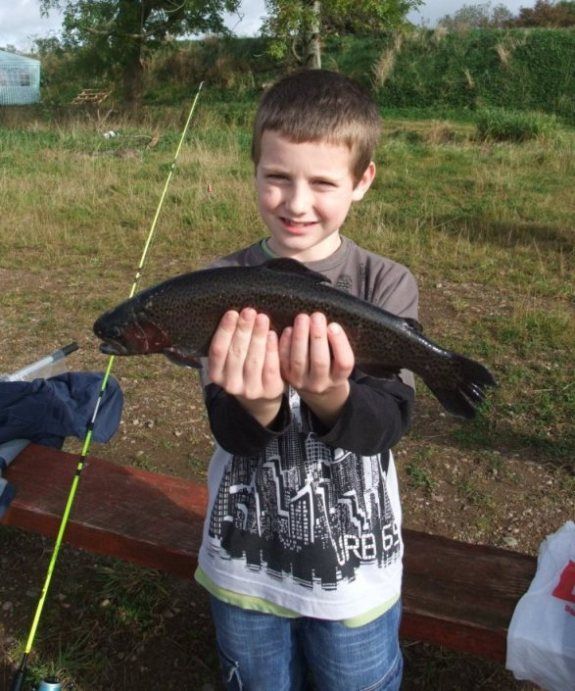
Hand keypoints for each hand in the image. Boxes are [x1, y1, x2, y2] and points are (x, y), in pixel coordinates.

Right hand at [207, 308, 284, 425]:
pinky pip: (270, 366)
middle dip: (243, 330)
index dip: (225, 331)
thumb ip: (230, 342)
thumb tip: (235, 314)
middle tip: (249, 311)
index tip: (232, 313)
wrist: (261, 396)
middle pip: (236, 353)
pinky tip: (272, 334)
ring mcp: (251, 390)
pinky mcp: (269, 390)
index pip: (218, 350)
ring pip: (253, 360)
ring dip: (257, 336)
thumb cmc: (243, 368)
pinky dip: (271, 349)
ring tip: (261, 318)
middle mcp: (231, 385)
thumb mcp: (230, 359)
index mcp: (216, 375)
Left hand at [279, 312, 354, 425]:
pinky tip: (289, 329)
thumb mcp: (339, 360)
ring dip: (300, 336)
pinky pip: (284, 360)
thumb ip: (337, 344)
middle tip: (317, 316)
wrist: (313, 388)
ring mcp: (301, 382)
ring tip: (303, 318)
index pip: (343, 363)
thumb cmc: (329, 365)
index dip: (339, 344)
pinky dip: (285, 344)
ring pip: (299, 360)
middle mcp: (320, 383)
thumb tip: (328, 323)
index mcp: (338, 378)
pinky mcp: (285, 377)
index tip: (334, 325)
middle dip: (318, 336)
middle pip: (320, 361)